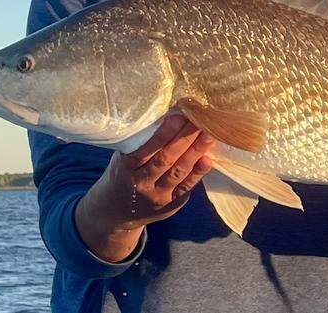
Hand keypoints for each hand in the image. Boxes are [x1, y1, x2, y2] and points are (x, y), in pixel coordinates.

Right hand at [75, 113, 214, 261]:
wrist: (118, 212)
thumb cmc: (123, 174)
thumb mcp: (122, 157)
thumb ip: (141, 142)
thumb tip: (168, 115)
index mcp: (126, 168)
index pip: (145, 150)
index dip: (163, 134)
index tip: (178, 116)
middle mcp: (141, 183)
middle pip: (165, 159)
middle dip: (184, 138)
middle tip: (200, 120)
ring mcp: (157, 195)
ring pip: (178, 172)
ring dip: (195, 152)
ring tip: (209, 134)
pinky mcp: (171, 204)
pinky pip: (186, 187)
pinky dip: (198, 173)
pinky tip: (208, 159)